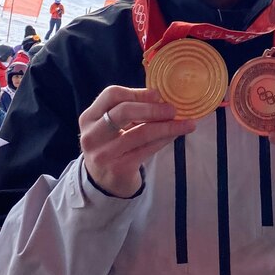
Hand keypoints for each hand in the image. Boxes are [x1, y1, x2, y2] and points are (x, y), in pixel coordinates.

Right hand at [81, 86, 196, 197]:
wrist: (104, 181)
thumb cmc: (112, 145)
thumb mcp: (112, 125)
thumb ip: (131, 109)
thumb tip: (160, 97)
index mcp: (89, 117)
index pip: (111, 95)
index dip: (137, 92)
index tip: (158, 94)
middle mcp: (92, 135)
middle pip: (124, 112)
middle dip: (153, 108)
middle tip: (173, 109)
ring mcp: (104, 154)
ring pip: (140, 132)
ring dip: (167, 126)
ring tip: (186, 123)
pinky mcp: (119, 168)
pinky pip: (148, 149)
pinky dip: (165, 139)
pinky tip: (176, 135)